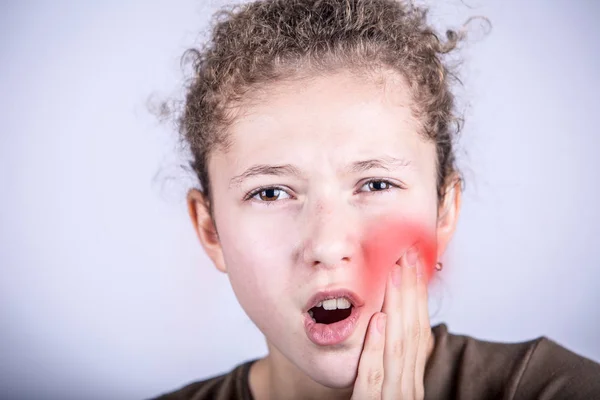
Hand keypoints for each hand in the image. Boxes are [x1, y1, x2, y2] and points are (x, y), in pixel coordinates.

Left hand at [351, 246, 432, 398]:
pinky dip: (378, 349)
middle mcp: (408, 389)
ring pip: (399, 350)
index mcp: (410, 381)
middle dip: (410, 293)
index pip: (417, 333)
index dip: (416, 297)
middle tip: (407, 255)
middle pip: (412, 335)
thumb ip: (387, 362)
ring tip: (396, 274)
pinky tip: (379, 322)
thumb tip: (385, 320)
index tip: (412, 263)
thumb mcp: (384, 388)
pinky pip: (374, 380)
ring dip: (398, 309)